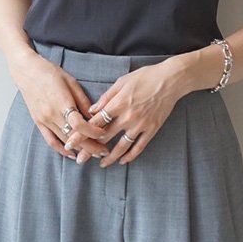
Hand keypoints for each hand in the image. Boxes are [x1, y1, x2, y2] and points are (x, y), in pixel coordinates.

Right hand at [16, 54, 110, 161]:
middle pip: (73, 136)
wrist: (26, 71)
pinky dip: (61, 150)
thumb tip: (94, 117)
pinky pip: (50, 141)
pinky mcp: (38, 123)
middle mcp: (51, 114)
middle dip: (90, 146)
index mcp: (61, 102)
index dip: (93, 131)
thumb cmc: (50, 73)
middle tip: (103, 152)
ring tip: (93, 153)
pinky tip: (72, 154)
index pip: (79, 124)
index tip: (103, 134)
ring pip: (63, 141)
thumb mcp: (71, 82)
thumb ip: (83, 101)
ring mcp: (43, 120)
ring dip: (79, 149)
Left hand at [66, 59, 181, 166]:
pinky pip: (139, 146)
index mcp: (118, 103)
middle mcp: (128, 116)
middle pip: (105, 137)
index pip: (95, 122)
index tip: (71, 142)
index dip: (81, 133)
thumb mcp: (122, 82)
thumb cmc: (145, 77)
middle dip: (90, 149)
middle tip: (80, 159)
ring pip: (122, 146)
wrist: (171, 80)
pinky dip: (131, 155)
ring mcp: (140, 124)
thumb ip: (106, 97)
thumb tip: (91, 110)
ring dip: (110, 157)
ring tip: (102, 164)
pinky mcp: (152, 129)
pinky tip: (123, 161)